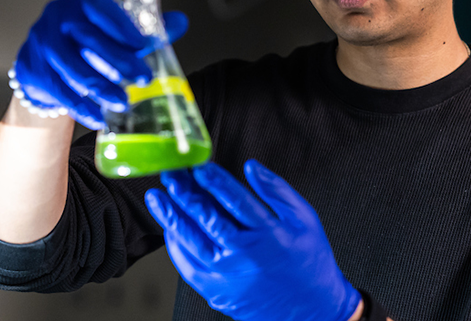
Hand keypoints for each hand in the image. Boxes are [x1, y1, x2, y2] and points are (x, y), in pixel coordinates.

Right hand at [13, 0, 187, 129]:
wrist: (44, 60)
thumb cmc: (87, 40)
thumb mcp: (114, 28)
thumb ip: (146, 25)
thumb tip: (180, 22)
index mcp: (81, 1)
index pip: (101, 8)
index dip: (122, 27)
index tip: (143, 45)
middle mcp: (58, 18)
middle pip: (89, 40)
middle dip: (119, 62)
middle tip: (145, 79)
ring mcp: (42, 44)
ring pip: (73, 69)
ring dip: (101, 88)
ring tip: (124, 102)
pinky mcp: (32, 70)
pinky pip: (59, 92)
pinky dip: (81, 107)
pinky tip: (99, 118)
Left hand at [145, 160, 360, 320]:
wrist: (312, 310)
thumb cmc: (310, 261)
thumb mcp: (305, 219)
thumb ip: (277, 190)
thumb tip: (251, 166)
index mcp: (268, 232)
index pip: (233, 198)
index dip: (212, 179)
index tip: (197, 165)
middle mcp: (244, 253)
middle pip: (206, 216)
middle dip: (183, 192)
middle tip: (169, 173)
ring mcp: (227, 274)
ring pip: (191, 240)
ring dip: (171, 216)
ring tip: (157, 197)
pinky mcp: (217, 291)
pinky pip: (189, 266)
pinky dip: (176, 246)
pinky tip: (169, 229)